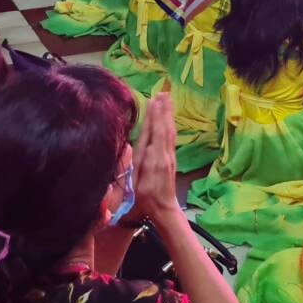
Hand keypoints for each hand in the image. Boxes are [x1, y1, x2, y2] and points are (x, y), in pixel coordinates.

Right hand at [131, 94, 178, 220]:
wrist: (164, 210)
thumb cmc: (143, 200)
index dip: (153, 117)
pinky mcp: (171, 158)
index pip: (152, 133)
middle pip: (162, 128)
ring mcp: (169, 156)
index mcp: (153, 160)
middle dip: (162, 110)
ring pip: (169, 131)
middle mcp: (162, 155)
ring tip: (167, 98)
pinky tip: (168, 118)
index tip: (153, 101)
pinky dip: (169, 124)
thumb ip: (132, 166)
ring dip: (167, 114)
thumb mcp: (133, 187)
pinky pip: (171, 137)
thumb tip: (130, 146)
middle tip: (162, 92)